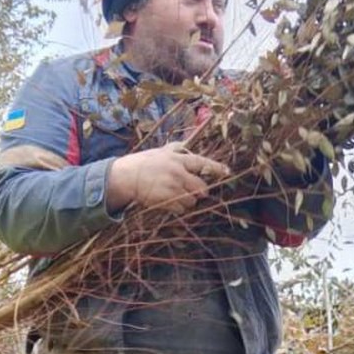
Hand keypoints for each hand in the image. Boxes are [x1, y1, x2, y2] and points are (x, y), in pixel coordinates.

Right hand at [105, 142, 229, 215]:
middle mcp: (178, 173)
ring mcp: (172, 188)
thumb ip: (175, 148)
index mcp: (178, 160)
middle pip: (201, 188)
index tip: (227, 172)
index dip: (216, 168)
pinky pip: (181, 209)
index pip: (202, 163)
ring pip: (192, 200)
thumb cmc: (143, 163)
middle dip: (198, 191)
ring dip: (187, 200)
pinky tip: (168, 201)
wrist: (126, 176)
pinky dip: (178, 208)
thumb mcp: (160, 151)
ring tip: (174, 194)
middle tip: (190, 190)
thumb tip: (185, 144)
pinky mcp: (166, 201)